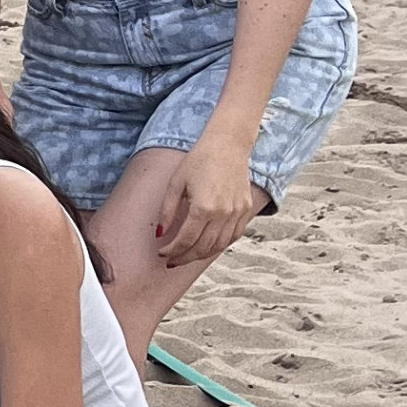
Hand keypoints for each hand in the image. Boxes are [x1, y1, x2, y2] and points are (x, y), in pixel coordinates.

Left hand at [155, 136, 262, 266]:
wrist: (227, 146)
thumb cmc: (198, 161)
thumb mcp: (175, 184)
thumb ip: (167, 211)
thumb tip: (160, 234)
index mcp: (203, 207)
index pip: (186, 240)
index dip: (172, 250)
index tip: (162, 253)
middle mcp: (223, 214)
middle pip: (203, 247)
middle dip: (185, 257)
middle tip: (172, 261)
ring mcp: (237, 213)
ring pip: (220, 245)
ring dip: (202, 254)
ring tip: (187, 256)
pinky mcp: (246, 209)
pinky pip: (234, 236)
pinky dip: (220, 245)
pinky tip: (207, 246)